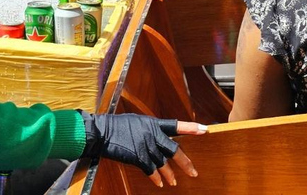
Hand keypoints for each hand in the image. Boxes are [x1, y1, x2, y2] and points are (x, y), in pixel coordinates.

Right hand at [80, 111, 204, 187]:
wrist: (102, 132)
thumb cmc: (116, 126)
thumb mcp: (136, 123)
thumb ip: (149, 130)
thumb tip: (158, 138)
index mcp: (153, 123)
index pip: (176, 126)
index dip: (191, 129)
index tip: (205, 130)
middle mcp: (152, 134)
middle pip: (174, 150)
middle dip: (185, 163)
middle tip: (193, 173)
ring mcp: (145, 146)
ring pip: (163, 163)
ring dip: (169, 174)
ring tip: (174, 182)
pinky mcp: (138, 157)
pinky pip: (151, 170)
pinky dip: (156, 177)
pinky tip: (159, 183)